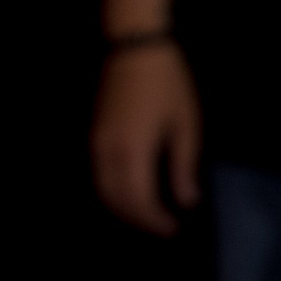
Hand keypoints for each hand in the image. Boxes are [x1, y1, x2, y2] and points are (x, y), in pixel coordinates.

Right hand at [91, 42, 202, 234]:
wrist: (135, 52)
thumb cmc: (167, 86)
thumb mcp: (186, 126)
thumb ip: (183, 166)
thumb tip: (187, 200)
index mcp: (134, 150)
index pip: (139, 199)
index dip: (154, 219)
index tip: (173, 229)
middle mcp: (108, 152)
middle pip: (116, 199)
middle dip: (138, 219)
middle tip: (161, 228)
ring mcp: (96, 144)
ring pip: (102, 190)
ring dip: (122, 208)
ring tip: (146, 215)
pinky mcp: (94, 137)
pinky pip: (98, 175)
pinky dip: (112, 192)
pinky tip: (130, 193)